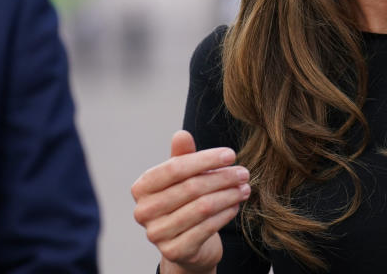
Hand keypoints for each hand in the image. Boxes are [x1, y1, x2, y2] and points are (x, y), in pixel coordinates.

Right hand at [132, 131, 250, 272]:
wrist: (187, 243)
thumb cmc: (185, 201)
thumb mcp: (183, 176)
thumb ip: (182, 155)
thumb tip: (181, 134)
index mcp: (142, 187)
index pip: (175, 168)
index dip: (205, 159)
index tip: (231, 155)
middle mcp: (143, 211)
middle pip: (191, 188)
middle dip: (223, 178)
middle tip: (244, 173)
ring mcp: (156, 234)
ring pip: (202, 207)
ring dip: (229, 195)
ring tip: (245, 188)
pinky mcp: (174, 251)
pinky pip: (207, 228)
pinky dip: (226, 214)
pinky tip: (236, 205)